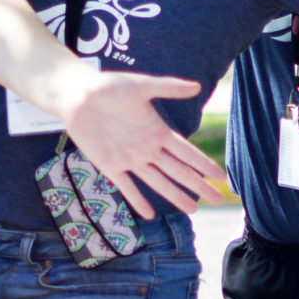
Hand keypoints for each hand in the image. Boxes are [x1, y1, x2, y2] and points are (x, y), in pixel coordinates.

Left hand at [59, 71, 230, 218]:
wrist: (78, 96)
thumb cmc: (109, 86)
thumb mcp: (141, 85)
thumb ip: (169, 87)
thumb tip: (198, 85)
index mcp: (158, 130)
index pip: (187, 152)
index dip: (204, 165)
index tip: (221, 177)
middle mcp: (148, 148)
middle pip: (179, 171)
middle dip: (198, 186)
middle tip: (218, 199)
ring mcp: (130, 159)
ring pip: (159, 182)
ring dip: (175, 196)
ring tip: (193, 210)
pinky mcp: (110, 165)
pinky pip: (127, 187)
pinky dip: (138, 200)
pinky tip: (149, 213)